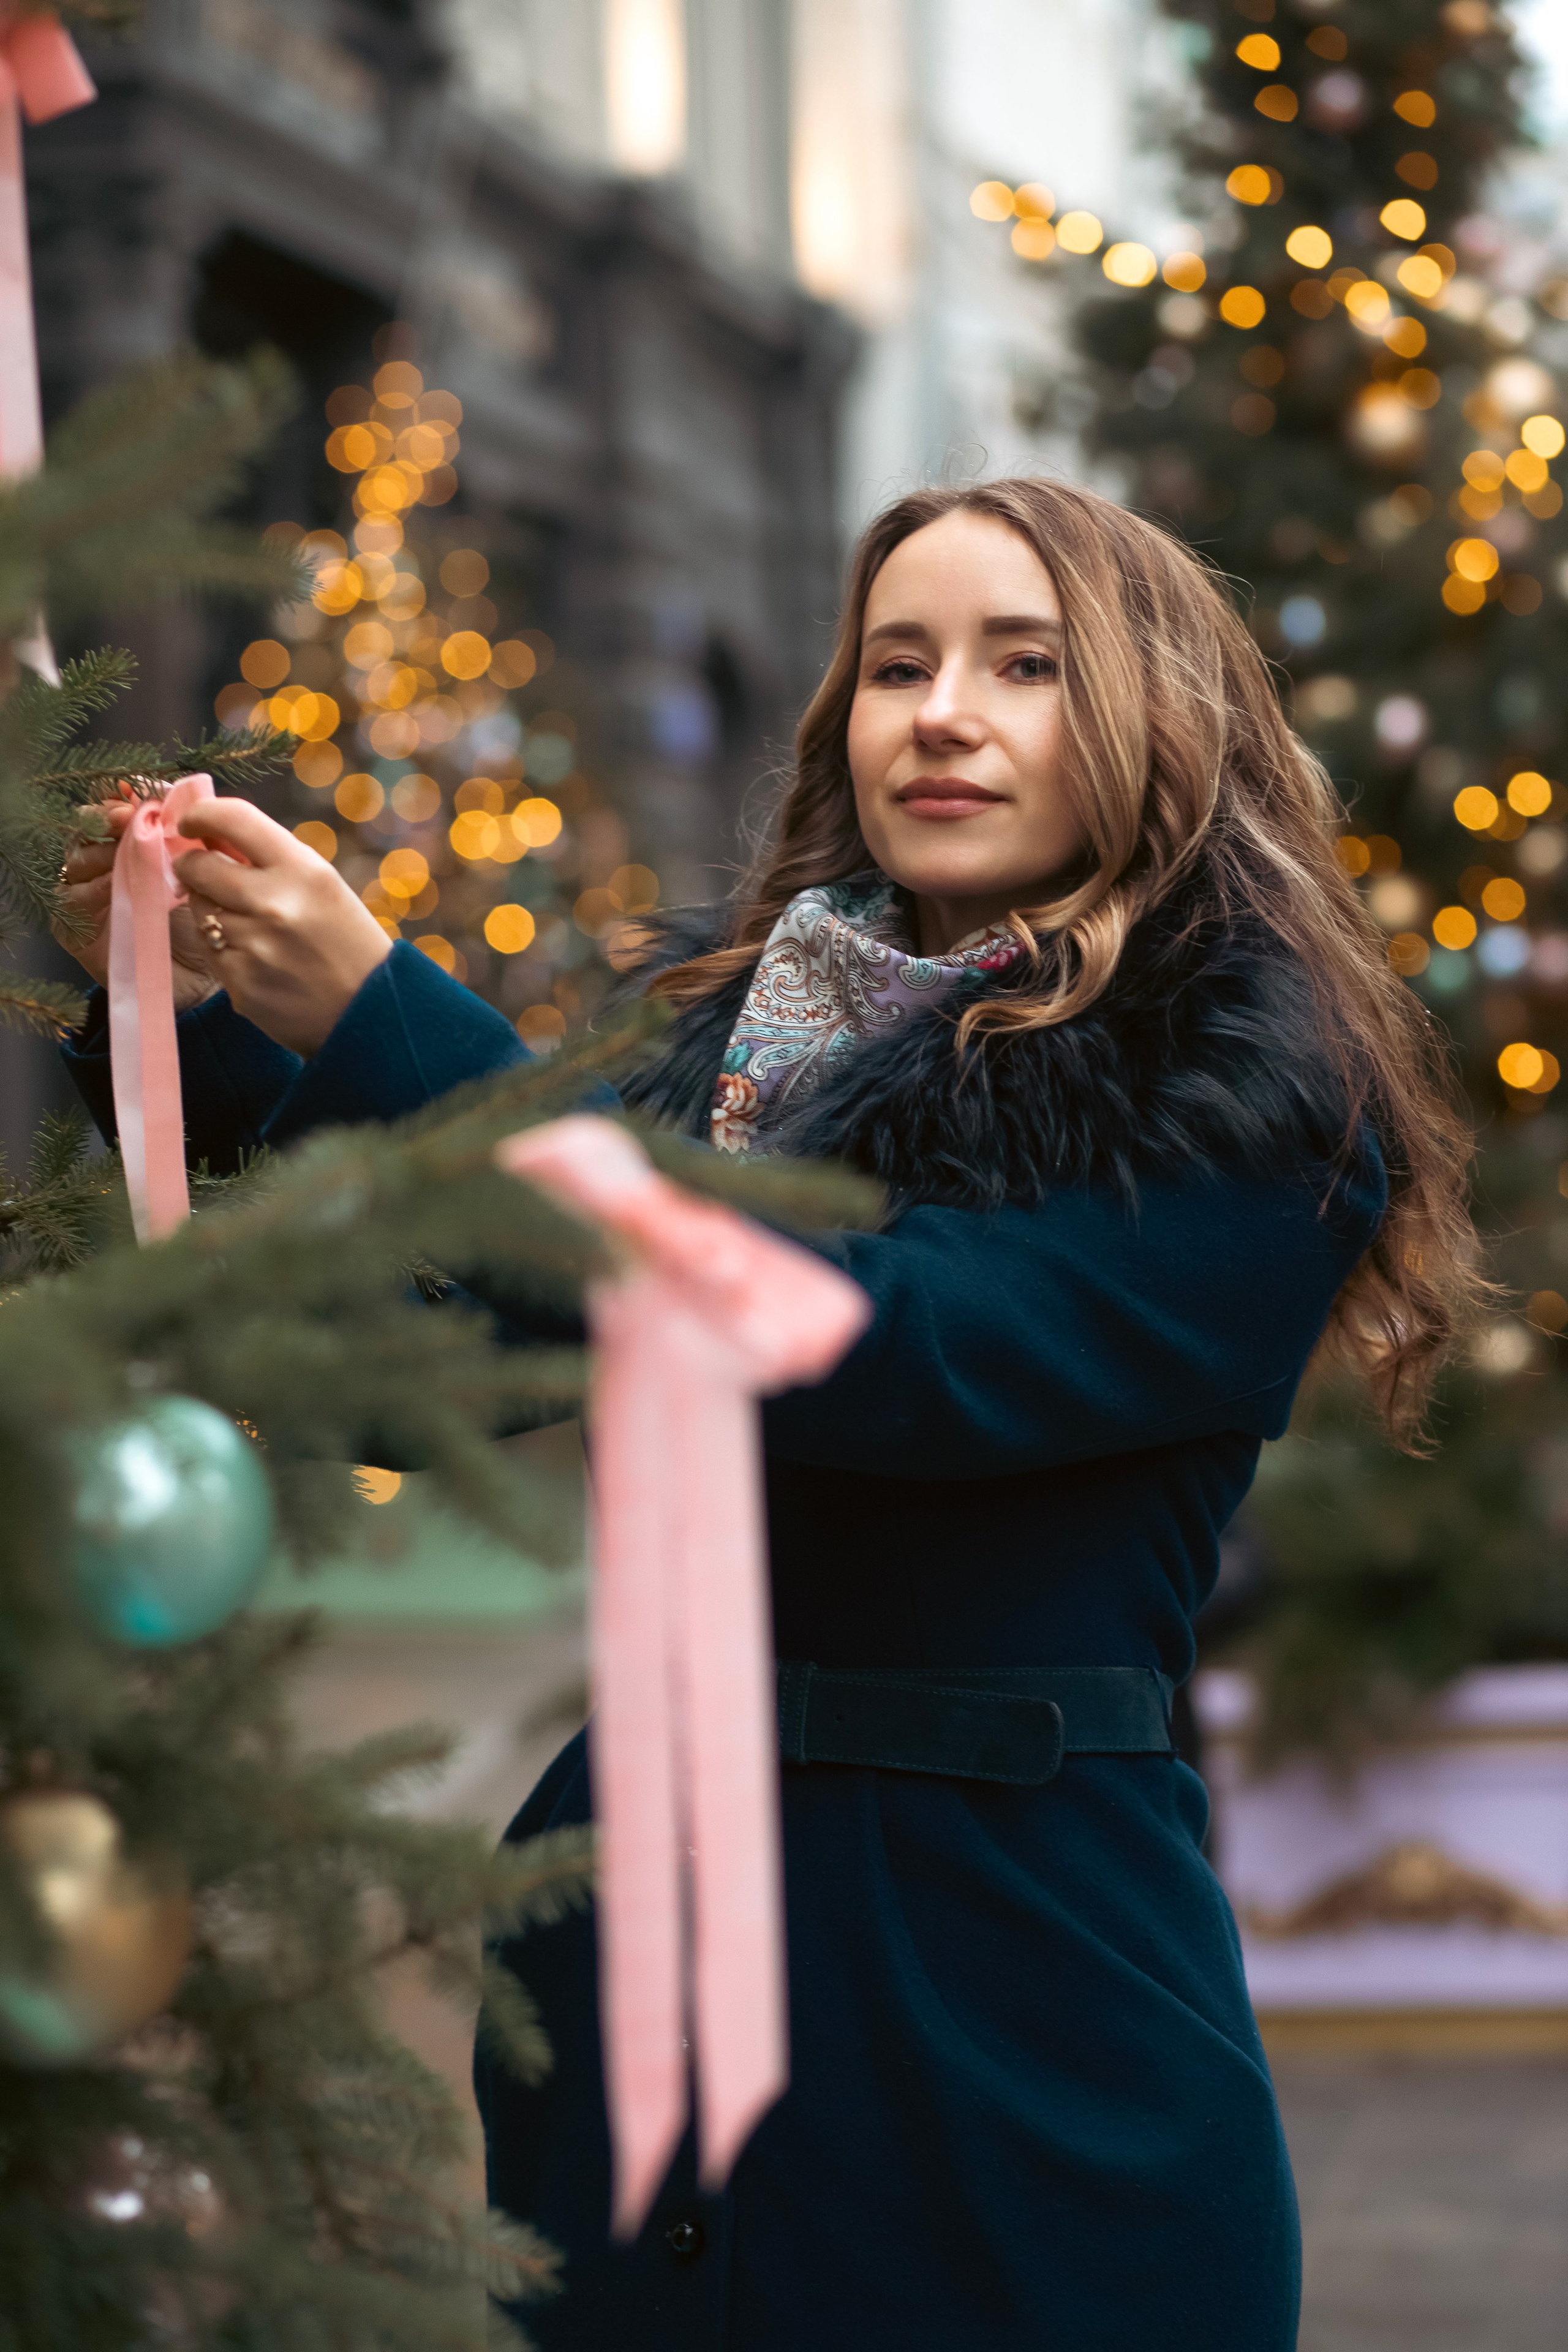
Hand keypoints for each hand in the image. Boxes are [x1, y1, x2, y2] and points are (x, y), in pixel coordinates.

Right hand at [52, 796, 222, 1014]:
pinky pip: (70, 899)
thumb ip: (188, 834)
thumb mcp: (202, 873)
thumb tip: (173, 792)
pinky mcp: (74, 928)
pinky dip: (90, 890)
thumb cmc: (205, 924)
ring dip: (101, 853)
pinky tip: (114, 887)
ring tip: (128, 855)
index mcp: (132, 847)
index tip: (137, 797)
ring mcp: (86, 897)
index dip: (121, 800)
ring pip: (76, 860)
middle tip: (127, 818)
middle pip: (88, 829)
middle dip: (108, 820)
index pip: (113, 811)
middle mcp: (104, 867)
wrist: (202, 982)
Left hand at [171, 797, 392, 1057]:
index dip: (201, 815)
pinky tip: (254, 956)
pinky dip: (222, 946)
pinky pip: (209, 949)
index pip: (234, 819)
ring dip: (212, 909)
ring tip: (248, 924)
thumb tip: (214, 838)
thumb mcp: (324, 886)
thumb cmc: (347, 942)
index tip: (191, 823)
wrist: (367, 1014)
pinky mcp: (239, 982)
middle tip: (198, 869)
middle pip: (199, 866)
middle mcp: (274, 904)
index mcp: (304, 871)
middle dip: (191, 864)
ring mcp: (253, 945)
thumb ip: (273, 860)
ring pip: (201, 910)